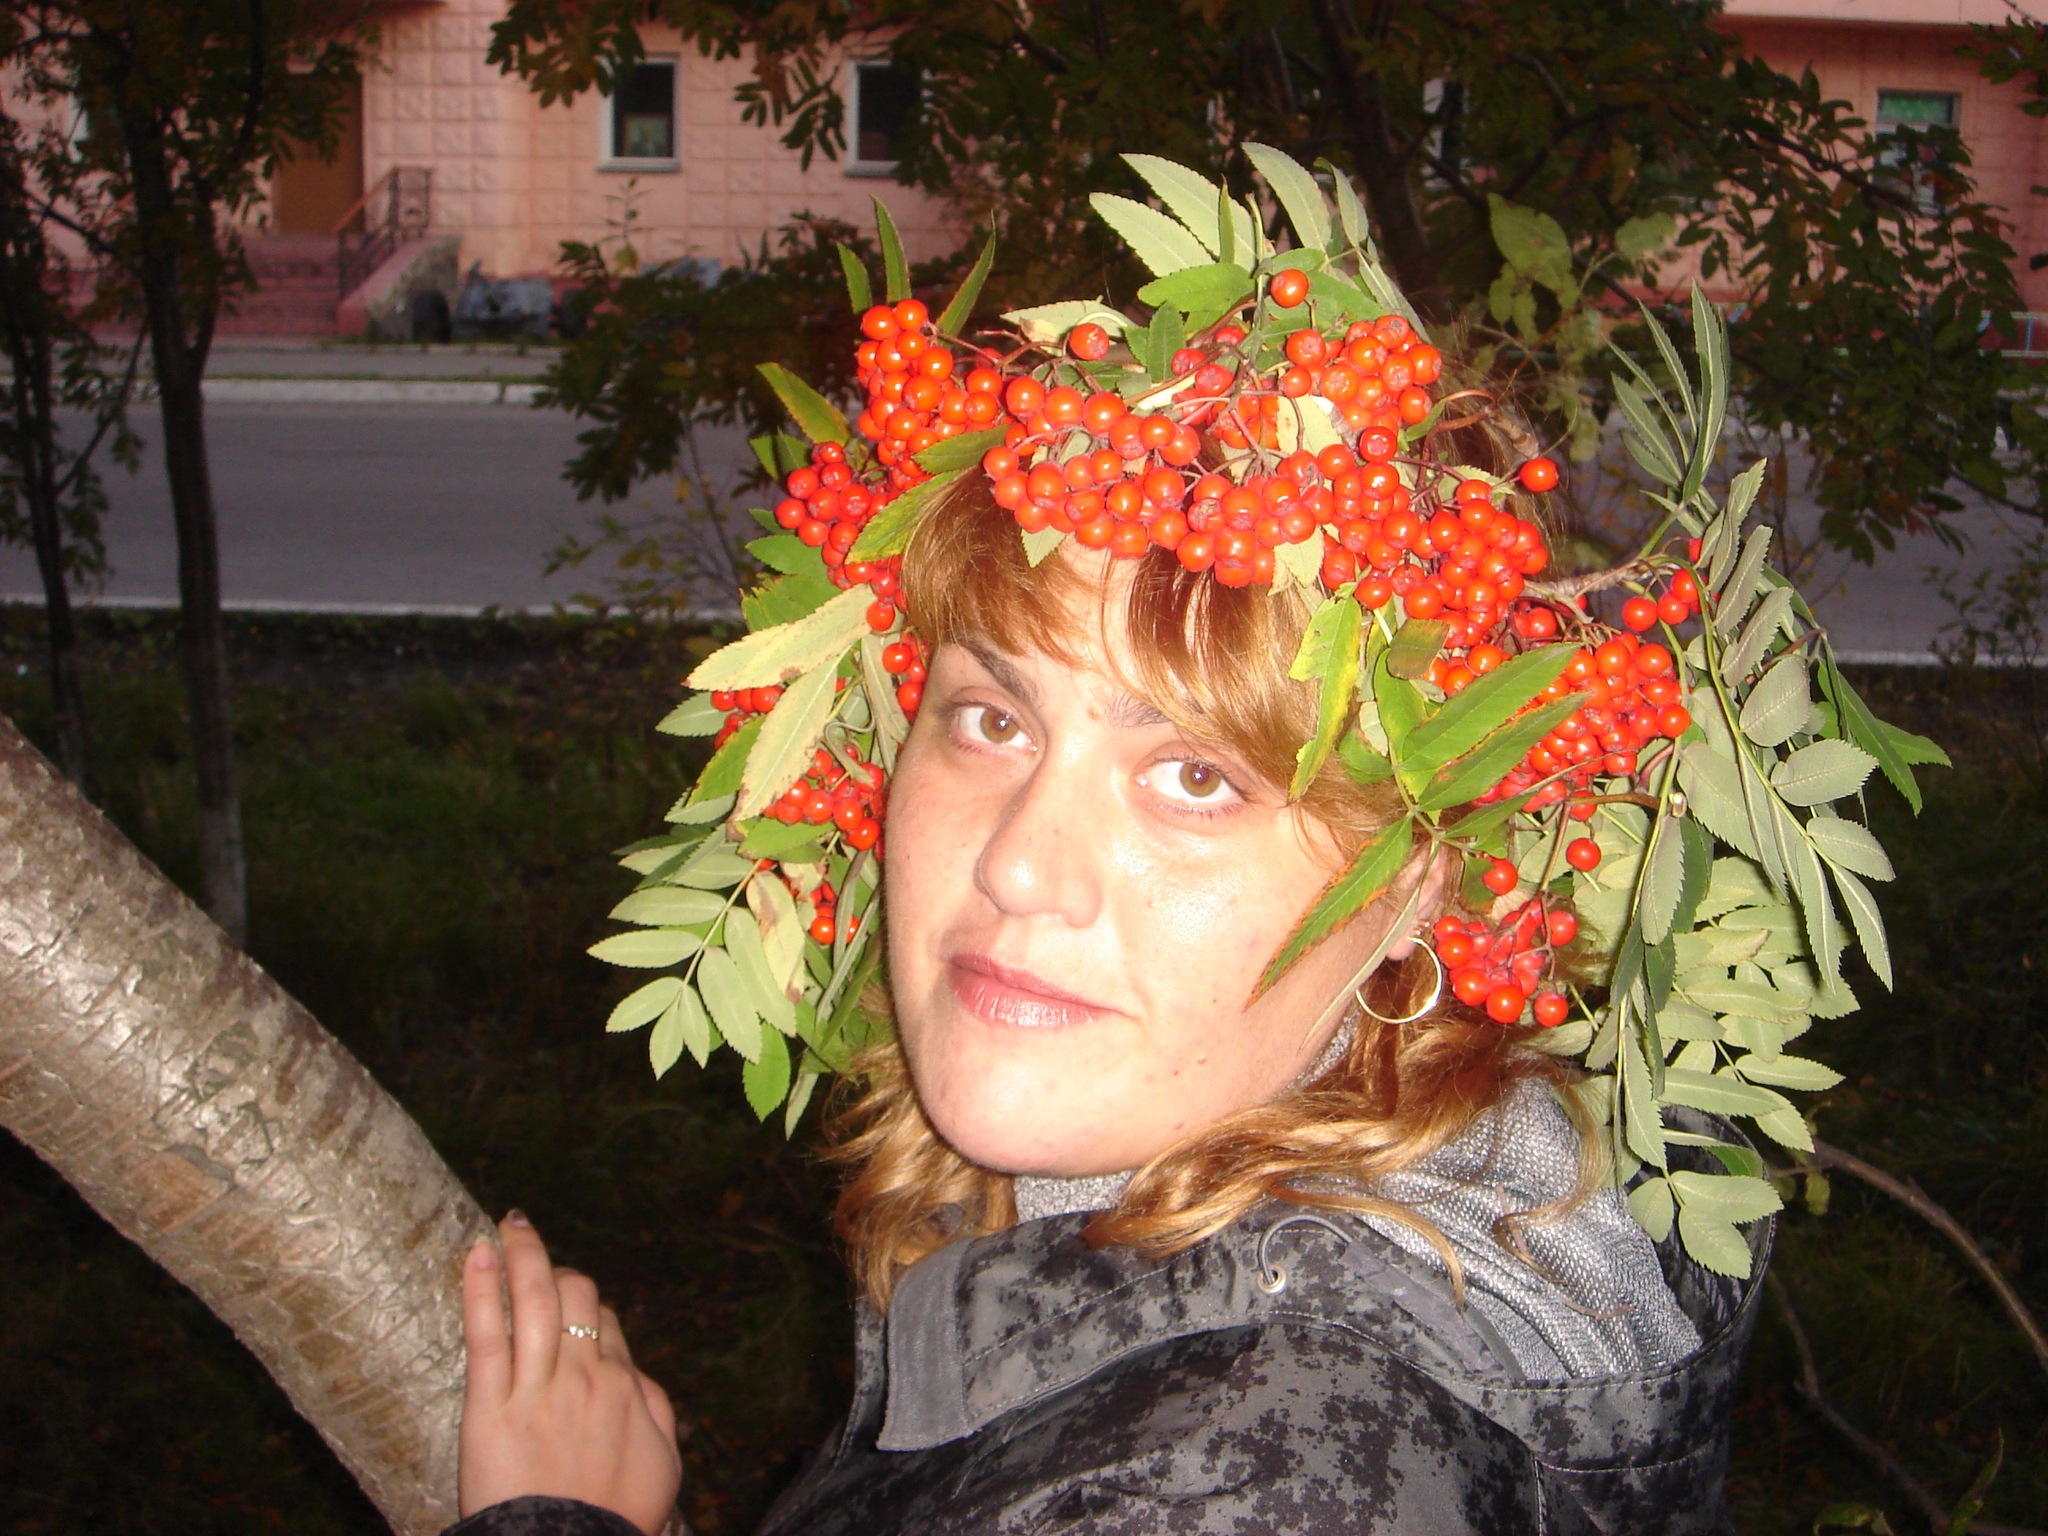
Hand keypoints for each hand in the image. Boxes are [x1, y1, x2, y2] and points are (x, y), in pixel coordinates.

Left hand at [459, 1212, 681, 1534]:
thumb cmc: (616, 1517)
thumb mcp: (661, 1461)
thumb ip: (653, 1408)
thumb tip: (635, 1373)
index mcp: (623, 1386)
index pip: (605, 1323)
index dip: (588, 1309)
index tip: (571, 1308)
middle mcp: (583, 1376)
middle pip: (575, 1298)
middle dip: (558, 1271)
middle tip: (538, 1260)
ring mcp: (537, 1388)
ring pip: (535, 1302)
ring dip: (525, 1254)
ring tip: (514, 1223)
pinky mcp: (490, 1408)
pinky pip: (486, 1335)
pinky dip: (482, 1289)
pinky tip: (480, 1252)